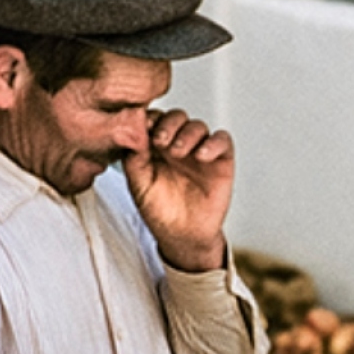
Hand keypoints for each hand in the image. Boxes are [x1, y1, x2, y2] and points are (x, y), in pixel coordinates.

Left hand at [123, 108, 232, 271]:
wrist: (183, 236)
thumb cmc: (160, 211)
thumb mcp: (138, 185)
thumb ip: (133, 159)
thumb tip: (132, 132)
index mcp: (156, 146)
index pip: (154, 119)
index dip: (149, 119)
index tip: (141, 128)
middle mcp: (178, 144)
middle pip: (177, 117)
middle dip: (168, 124)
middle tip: (160, 141)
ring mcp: (200, 150)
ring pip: (198, 125)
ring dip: (187, 134)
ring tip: (179, 152)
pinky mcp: (221, 160)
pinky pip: (222, 140)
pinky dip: (213, 143)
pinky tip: (201, 155)